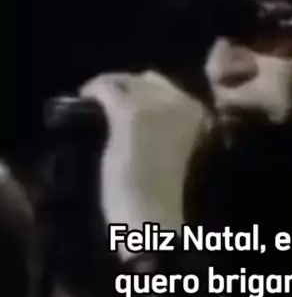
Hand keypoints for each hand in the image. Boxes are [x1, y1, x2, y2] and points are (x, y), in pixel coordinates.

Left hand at [80, 71, 207, 250]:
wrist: (153, 217)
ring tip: (93, 102)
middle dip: (128, 88)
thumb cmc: (164, 200)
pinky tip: (83, 101)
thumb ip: (168, 134)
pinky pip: (105, 87)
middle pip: (148, 79)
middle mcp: (183, 102)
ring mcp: (155, 104)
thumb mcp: (176, 157)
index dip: (146, 96)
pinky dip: (92, 91)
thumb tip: (141, 119)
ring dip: (108, 88)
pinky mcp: (128, 111)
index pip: (171, 90)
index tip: (130, 107)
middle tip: (108, 104)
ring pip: (125, 80)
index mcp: (202, 117)